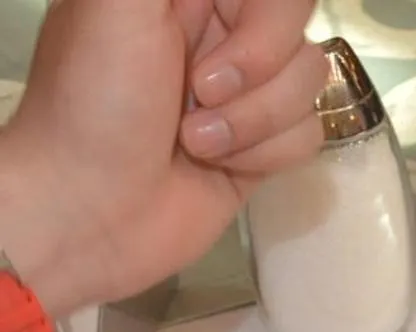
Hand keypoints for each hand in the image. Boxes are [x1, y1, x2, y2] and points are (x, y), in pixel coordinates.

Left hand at [0, 0, 325, 317]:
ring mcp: (244, 90)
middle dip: (258, 67)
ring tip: (195, 141)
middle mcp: (217, 32)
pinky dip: (266, 155)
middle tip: (200, 91)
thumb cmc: (93, 104)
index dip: (261, 15)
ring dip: (254, 119)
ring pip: (308, 81)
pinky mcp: (263, 145)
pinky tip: (218, 166)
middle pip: (296, 25)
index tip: (215, 32)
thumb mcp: (116, 6)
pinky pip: (308, 133)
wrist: (91, 211)